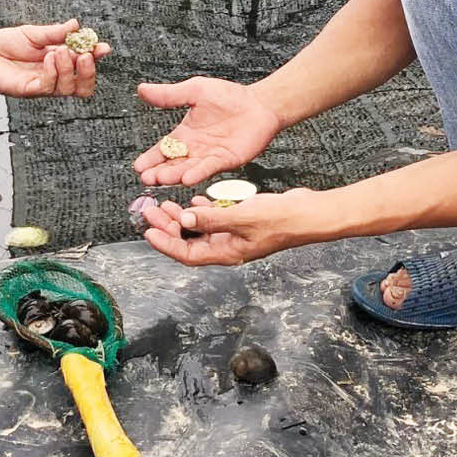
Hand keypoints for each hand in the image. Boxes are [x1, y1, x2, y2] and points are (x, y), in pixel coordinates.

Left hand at [0, 19, 110, 98]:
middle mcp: (54, 76)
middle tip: (86, 54)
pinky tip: (48, 58)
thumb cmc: (4, 44)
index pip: (84, 65)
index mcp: (58, 62)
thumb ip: (55, 32)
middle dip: (89, 71)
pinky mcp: (28, 90)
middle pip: (83, 86)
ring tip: (59, 52)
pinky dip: (53, 73)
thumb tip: (77, 25)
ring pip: (69, 89)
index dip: (96, 58)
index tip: (103, 47)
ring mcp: (42, 86)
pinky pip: (48, 88)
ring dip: (69, 69)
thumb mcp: (33, 33)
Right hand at [132, 77, 281, 185]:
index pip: (163, 149)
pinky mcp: (226, 160)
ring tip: (161, 179)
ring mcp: (210, 156)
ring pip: (188, 168)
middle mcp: (195, 149)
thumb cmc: (229, 96)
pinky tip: (187, 178)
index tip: (138, 167)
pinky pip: (209, 168)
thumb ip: (169, 94)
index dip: (151, 159)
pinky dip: (198, 173)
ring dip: (174, 175)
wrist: (259, 103)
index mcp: (185, 134)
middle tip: (146, 178)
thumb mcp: (194, 91)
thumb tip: (142, 89)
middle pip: (173, 164)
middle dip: (159, 171)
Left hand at [139, 191, 312, 266]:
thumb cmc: (281, 220)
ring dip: (182, 218)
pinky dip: (202, 211)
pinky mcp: (241, 222)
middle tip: (151, 211)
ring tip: (166, 204)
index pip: (187, 255)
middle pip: (189, 242)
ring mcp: (235, 235)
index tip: (148, 231)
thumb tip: (183, 221)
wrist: (308, 214)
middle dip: (168, 228)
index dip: (165, 244)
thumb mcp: (241, 217)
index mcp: (226, 253)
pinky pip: (215, 219)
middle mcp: (228, 247)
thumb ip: (211, 219)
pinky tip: (195, 200)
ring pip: (199, 230)